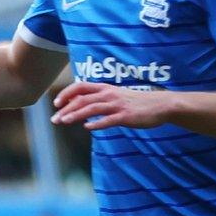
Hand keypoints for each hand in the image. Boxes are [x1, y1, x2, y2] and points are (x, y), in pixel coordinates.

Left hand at [52, 81, 168, 130]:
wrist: (160, 105)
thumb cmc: (135, 102)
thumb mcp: (115, 95)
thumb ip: (98, 98)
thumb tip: (78, 105)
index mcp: (105, 88)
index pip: (80, 87)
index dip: (66, 94)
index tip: (56, 103)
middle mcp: (109, 94)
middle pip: (82, 100)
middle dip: (66, 109)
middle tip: (55, 119)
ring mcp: (117, 105)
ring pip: (92, 109)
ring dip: (76, 115)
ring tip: (64, 121)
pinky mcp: (126, 116)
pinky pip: (109, 120)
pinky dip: (97, 124)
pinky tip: (87, 128)